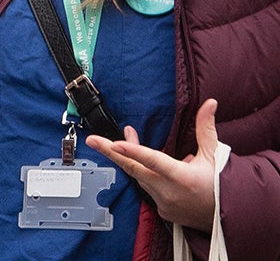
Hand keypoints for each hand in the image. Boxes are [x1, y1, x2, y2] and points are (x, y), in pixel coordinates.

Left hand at [87, 98, 221, 229]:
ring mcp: (164, 203)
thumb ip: (206, 128)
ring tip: (126, 138)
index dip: (134, 151)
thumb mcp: (214, 155)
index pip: (154, 161)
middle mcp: (170, 192)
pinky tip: (150, 165)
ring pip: (139, 176)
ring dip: (130, 157)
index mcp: (183, 178)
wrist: (229, 218)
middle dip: (111, 152)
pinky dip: (146, 174)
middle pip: (134, 169)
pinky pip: (147, 187)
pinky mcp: (163, 210)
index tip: (115, 143)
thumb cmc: (222, 185)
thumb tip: (210, 103)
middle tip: (92, 140)